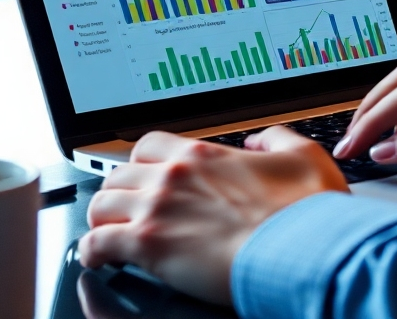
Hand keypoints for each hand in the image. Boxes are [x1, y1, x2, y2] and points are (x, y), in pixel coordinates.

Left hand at [78, 125, 347, 304]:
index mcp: (204, 153)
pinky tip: (101, 257)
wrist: (300, 246)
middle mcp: (174, 175)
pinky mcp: (148, 245)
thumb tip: (261, 141)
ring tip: (111, 233)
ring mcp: (158, 208)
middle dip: (121, 191)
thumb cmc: (303, 210)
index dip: (143, 161)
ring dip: (103, 218)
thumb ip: (277, 139)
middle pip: (118, 173)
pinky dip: (93, 250)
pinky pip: (96, 242)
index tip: (146, 177)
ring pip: (101, 203)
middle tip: (130, 209)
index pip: (148, 144)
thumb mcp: (303, 155)